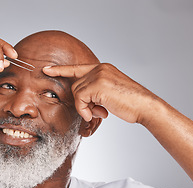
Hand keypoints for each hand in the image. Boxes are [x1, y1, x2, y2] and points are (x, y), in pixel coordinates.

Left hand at [43, 63, 157, 123]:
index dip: (61, 70)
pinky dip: (85, 110)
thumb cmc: (130, 103)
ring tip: (100, 112)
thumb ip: (95, 91)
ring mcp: (99, 75)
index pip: (76, 68)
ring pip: (76, 93)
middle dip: (81, 102)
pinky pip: (80, 99)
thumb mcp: (109, 93)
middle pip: (75, 86)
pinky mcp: (97, 84)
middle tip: (97, 111)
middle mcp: (100, 68)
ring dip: (84, 107)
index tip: (47, 69)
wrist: (145, 106)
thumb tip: (82, 100)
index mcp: (103, 68)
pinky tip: (99, 113)